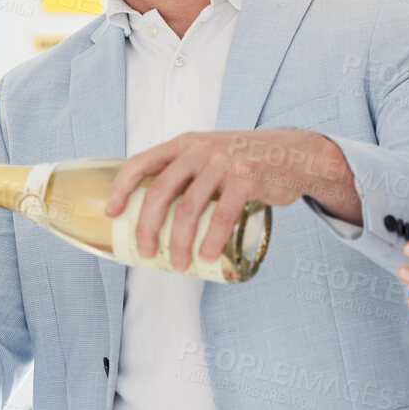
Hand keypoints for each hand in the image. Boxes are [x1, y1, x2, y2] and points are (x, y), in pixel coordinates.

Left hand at [106, 130, 357, 270]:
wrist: (296, 154)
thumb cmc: (247, 161)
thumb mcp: (211, 154)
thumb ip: (187, 171)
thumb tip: (155, 212)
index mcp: (184, 144)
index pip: (141, 162)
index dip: (121, 188)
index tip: (112, 214)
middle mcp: (199, 150)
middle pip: (160, 191)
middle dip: (147, 227)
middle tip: (145, 253)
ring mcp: (224, 162)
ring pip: (189, 208)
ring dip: (177, 242)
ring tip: (177, 265)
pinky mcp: (247, 178)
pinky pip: (222, 215)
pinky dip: (211, 240)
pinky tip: (206, 258)